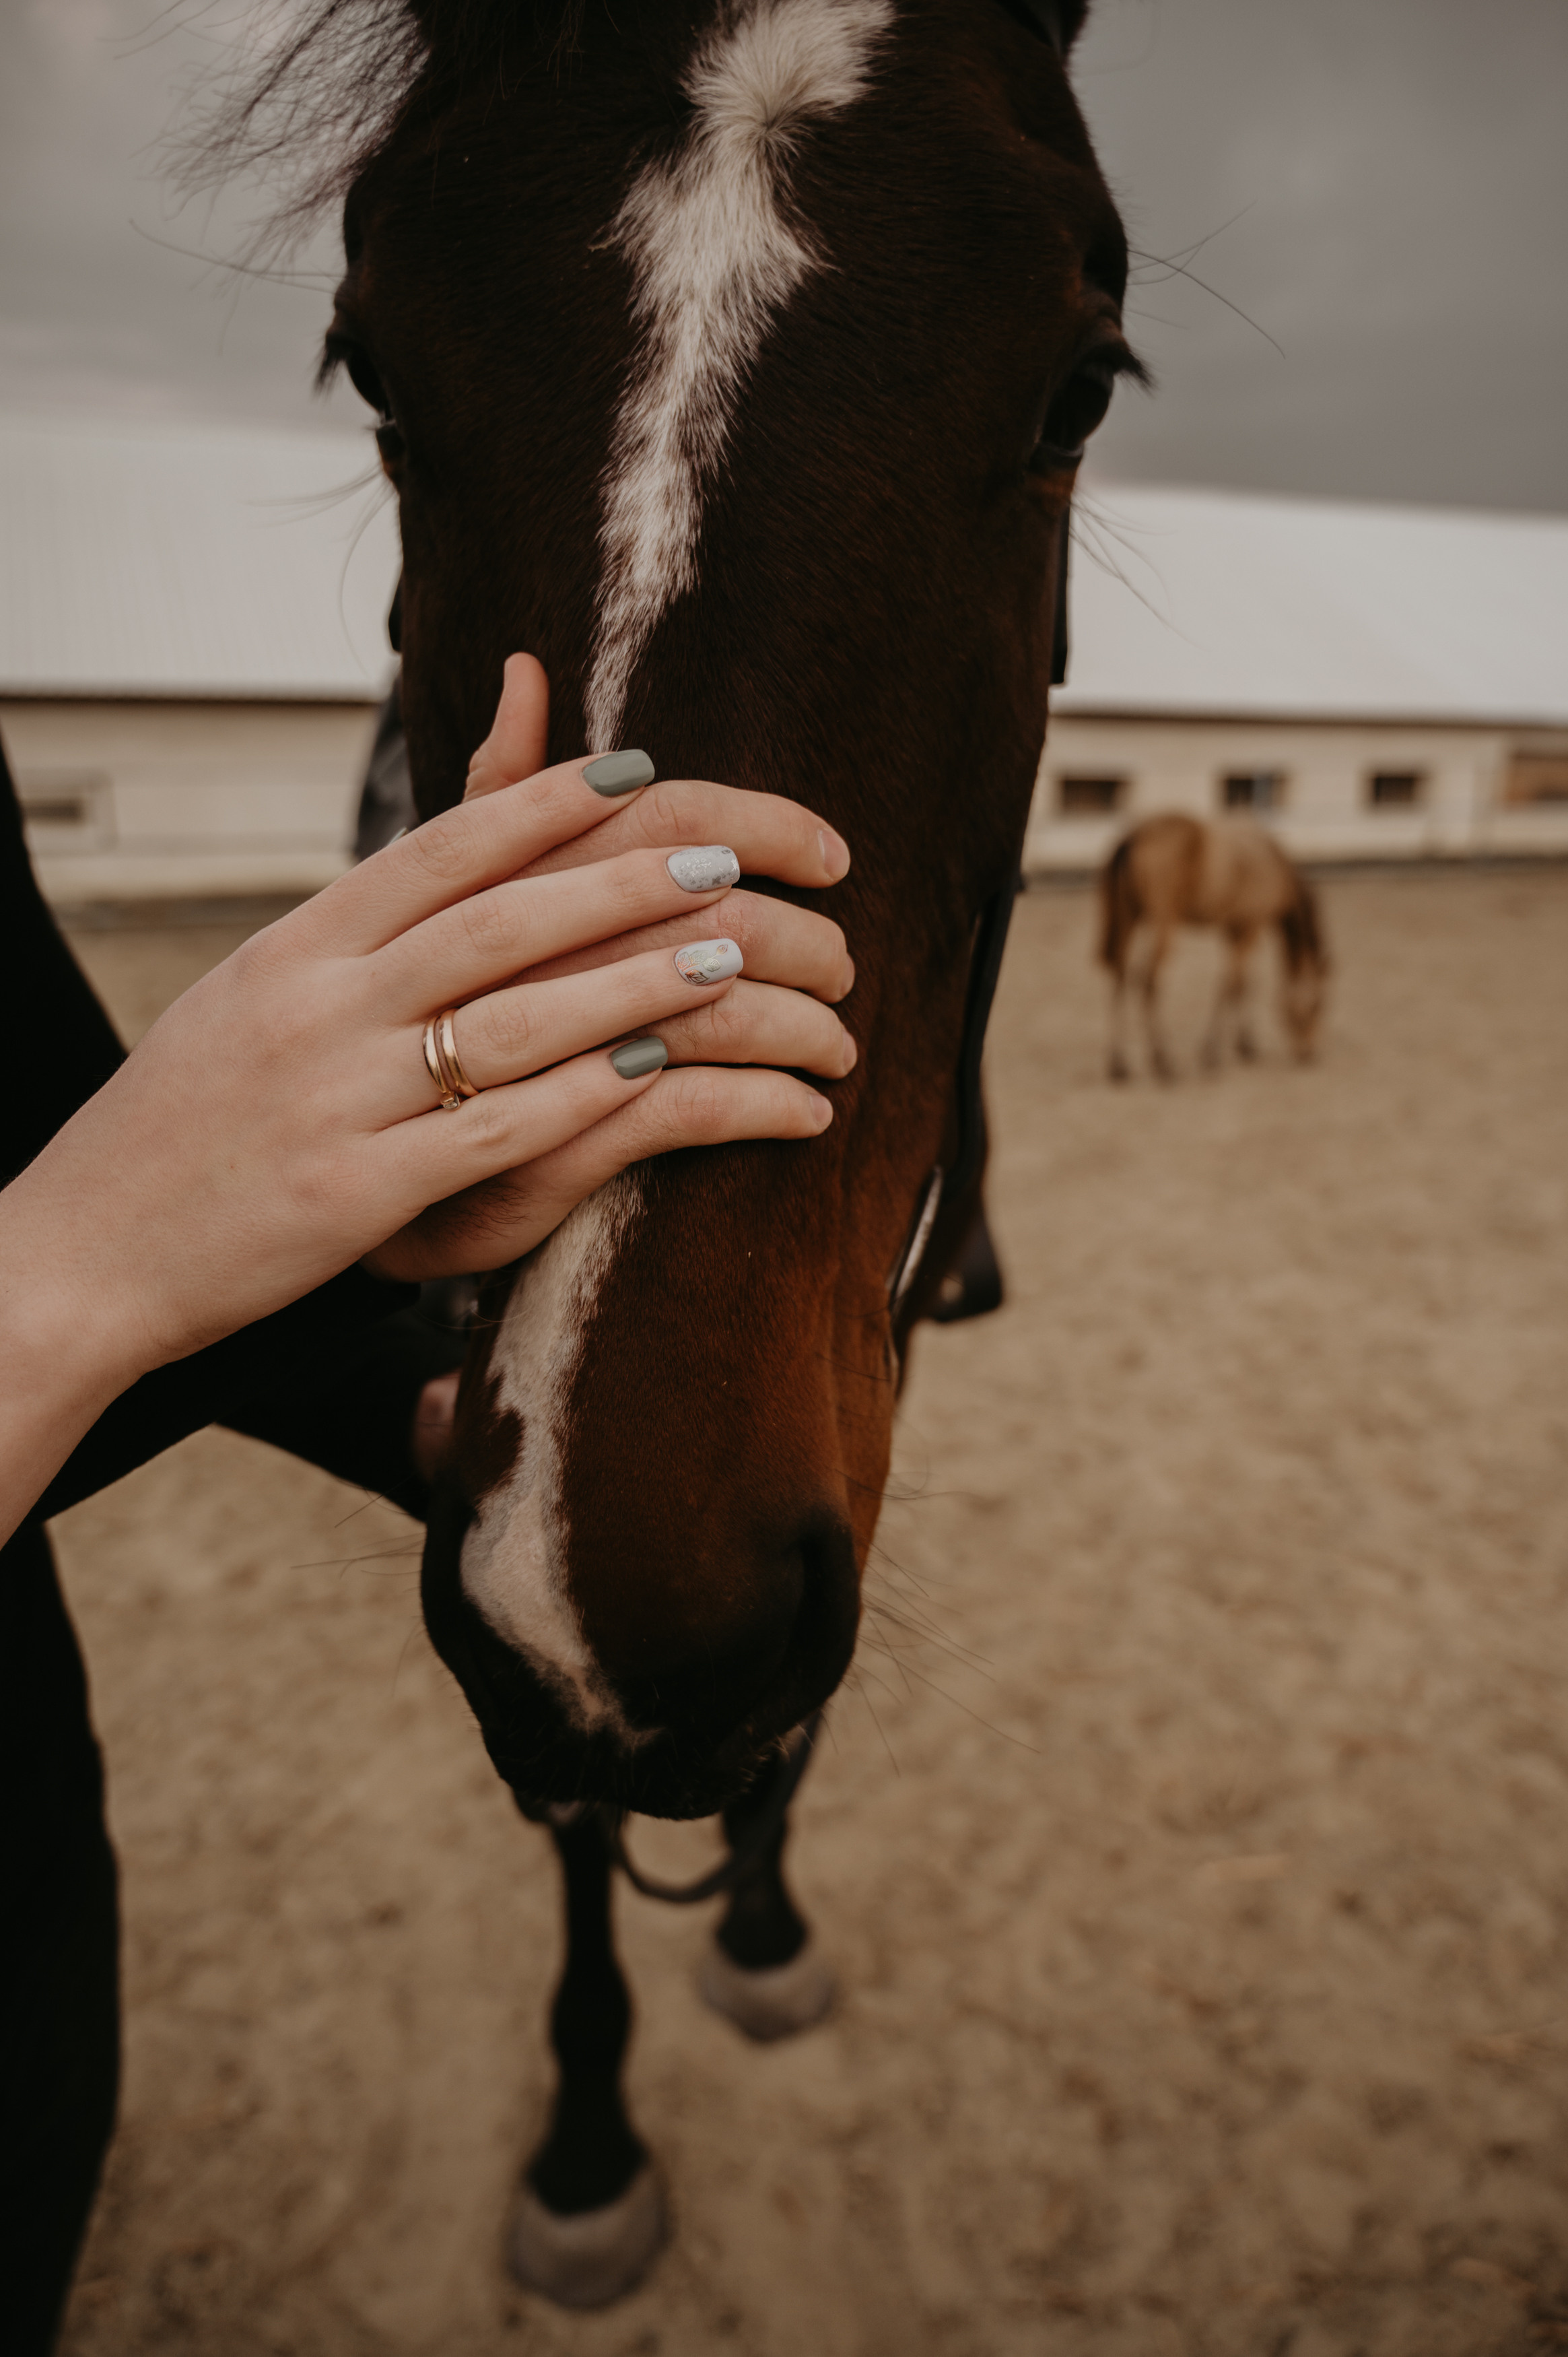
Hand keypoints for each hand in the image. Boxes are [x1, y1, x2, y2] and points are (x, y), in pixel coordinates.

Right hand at [0, 656, 853, 1533]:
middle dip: (619, 881)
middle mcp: (314, 1006)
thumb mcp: (256, 990)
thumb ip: (358, 920)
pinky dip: (584, 1097)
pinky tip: (663, 1075)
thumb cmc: (187, 1118)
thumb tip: (433, 850)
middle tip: (722, 856)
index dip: (544, 805)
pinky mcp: (352, 1197)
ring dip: (632, 983)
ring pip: (511, 1020)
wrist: (81, 1251)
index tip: (639, 771)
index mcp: (293, 946)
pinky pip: (491, 1134)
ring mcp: (333, 1099)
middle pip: (494, 920)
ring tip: (728, 959)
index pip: (436, 851)